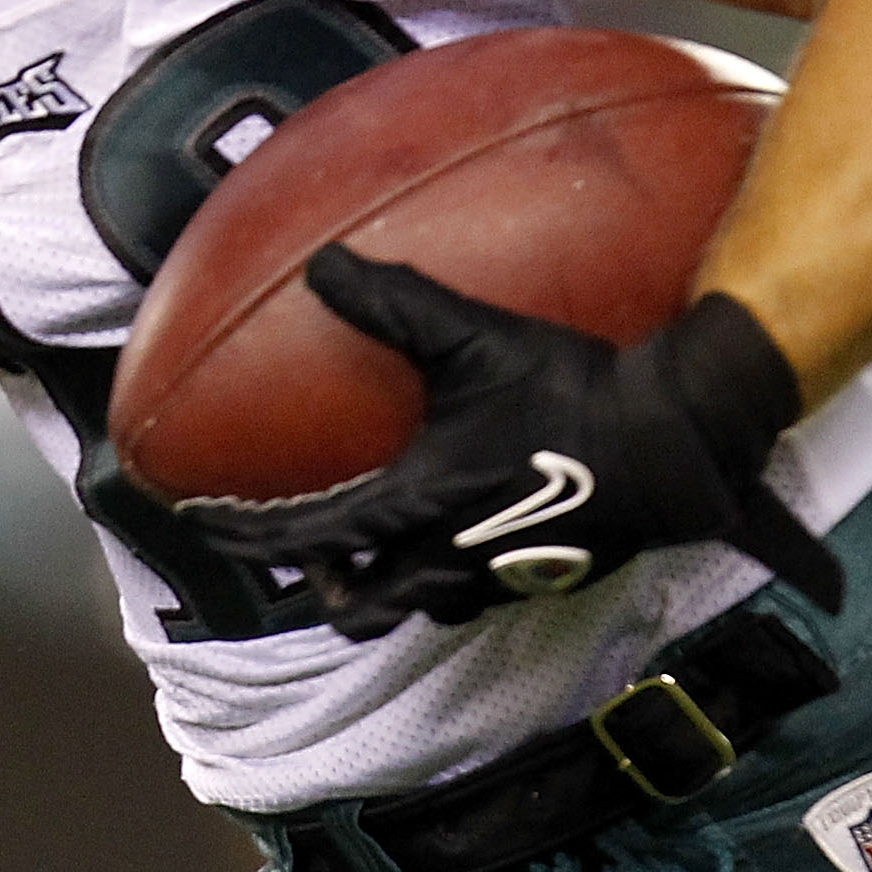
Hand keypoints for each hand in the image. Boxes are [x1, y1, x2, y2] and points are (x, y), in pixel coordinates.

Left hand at [191, 244, 842, 640]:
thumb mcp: (476, 338)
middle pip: (356, 605)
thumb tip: (323, 264)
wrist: (673, 445)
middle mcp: (446, 559)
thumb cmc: (572, 394)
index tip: (199, 519)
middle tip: (303, 547)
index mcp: (417, 508)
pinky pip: (468, 591)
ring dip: (385, 583)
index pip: (306, 537)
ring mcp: (496, 577)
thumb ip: (394, 304)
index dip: (244, 533)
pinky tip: (459, 522)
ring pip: (415, 607)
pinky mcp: (540, 575)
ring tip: (376, 541)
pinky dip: (442, 571)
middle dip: (322, 584)